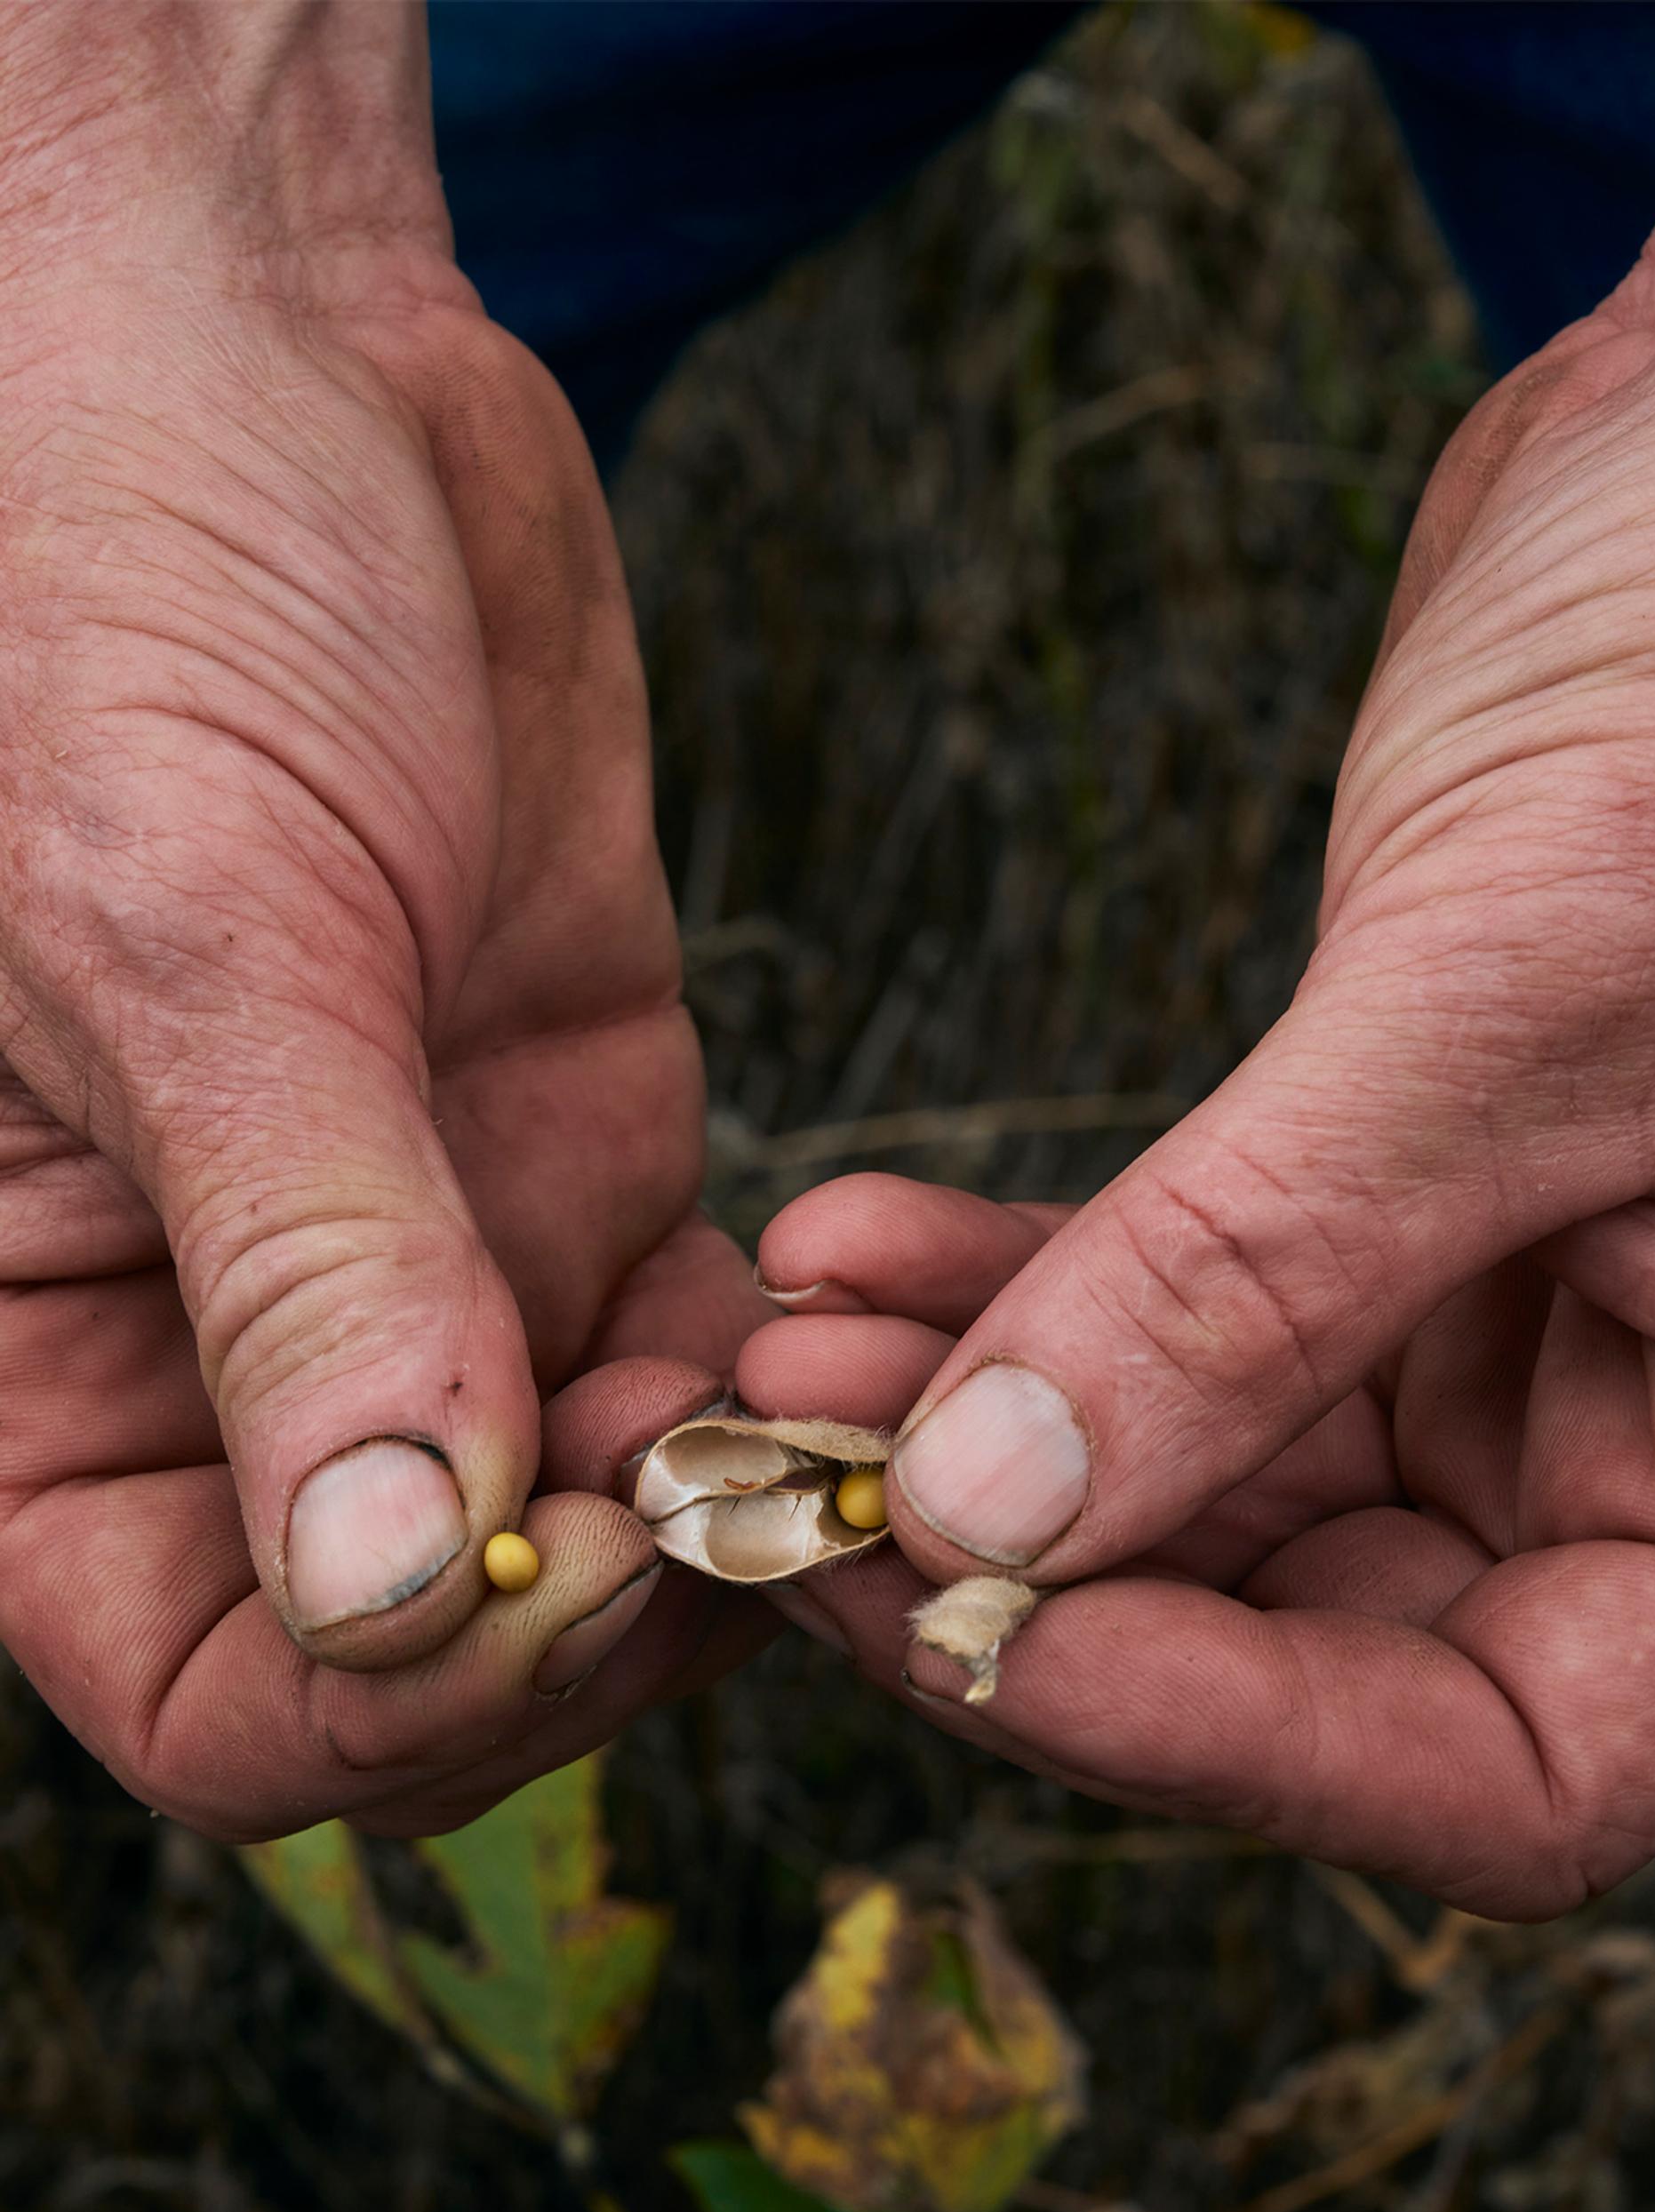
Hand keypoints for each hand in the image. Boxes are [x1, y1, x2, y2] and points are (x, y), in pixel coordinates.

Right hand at [0, 5, 765, 1837]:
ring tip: (835, 1397)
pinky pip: (702, 1357)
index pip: (217, 1693)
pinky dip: (789, 1372)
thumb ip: (296, 1269)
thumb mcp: (190, 936)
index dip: (414, 1700)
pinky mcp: (569, 1154)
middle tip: (778, 1498)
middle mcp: (224, 1350)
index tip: (600, 1576)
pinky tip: (866, 1312)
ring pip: (600, 1519)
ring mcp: (421, 1261)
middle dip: (614, 1609)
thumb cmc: (113, 593)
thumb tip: (383, 1592)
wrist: (257, 363)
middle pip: (440, 1645)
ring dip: (730, 1501)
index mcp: (36, 1360)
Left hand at [741, 182, 1654, 1919]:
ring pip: (1207, 1497)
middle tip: (792, 1498)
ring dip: (971, 1446)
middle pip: (1328, 1653)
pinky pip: (1172, 1325)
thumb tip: (982, 1525)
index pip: (1527, 1756)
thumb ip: (1265, 1274)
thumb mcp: (1515, 995)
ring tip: (773, 1350)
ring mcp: (1509, 1337)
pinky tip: (843, 1241)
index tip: (984, 1631)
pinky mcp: (1385, 1212)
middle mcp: (1642, 1438)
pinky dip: (1005, 1300)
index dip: (1252, 1744)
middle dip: (1039, 1585)